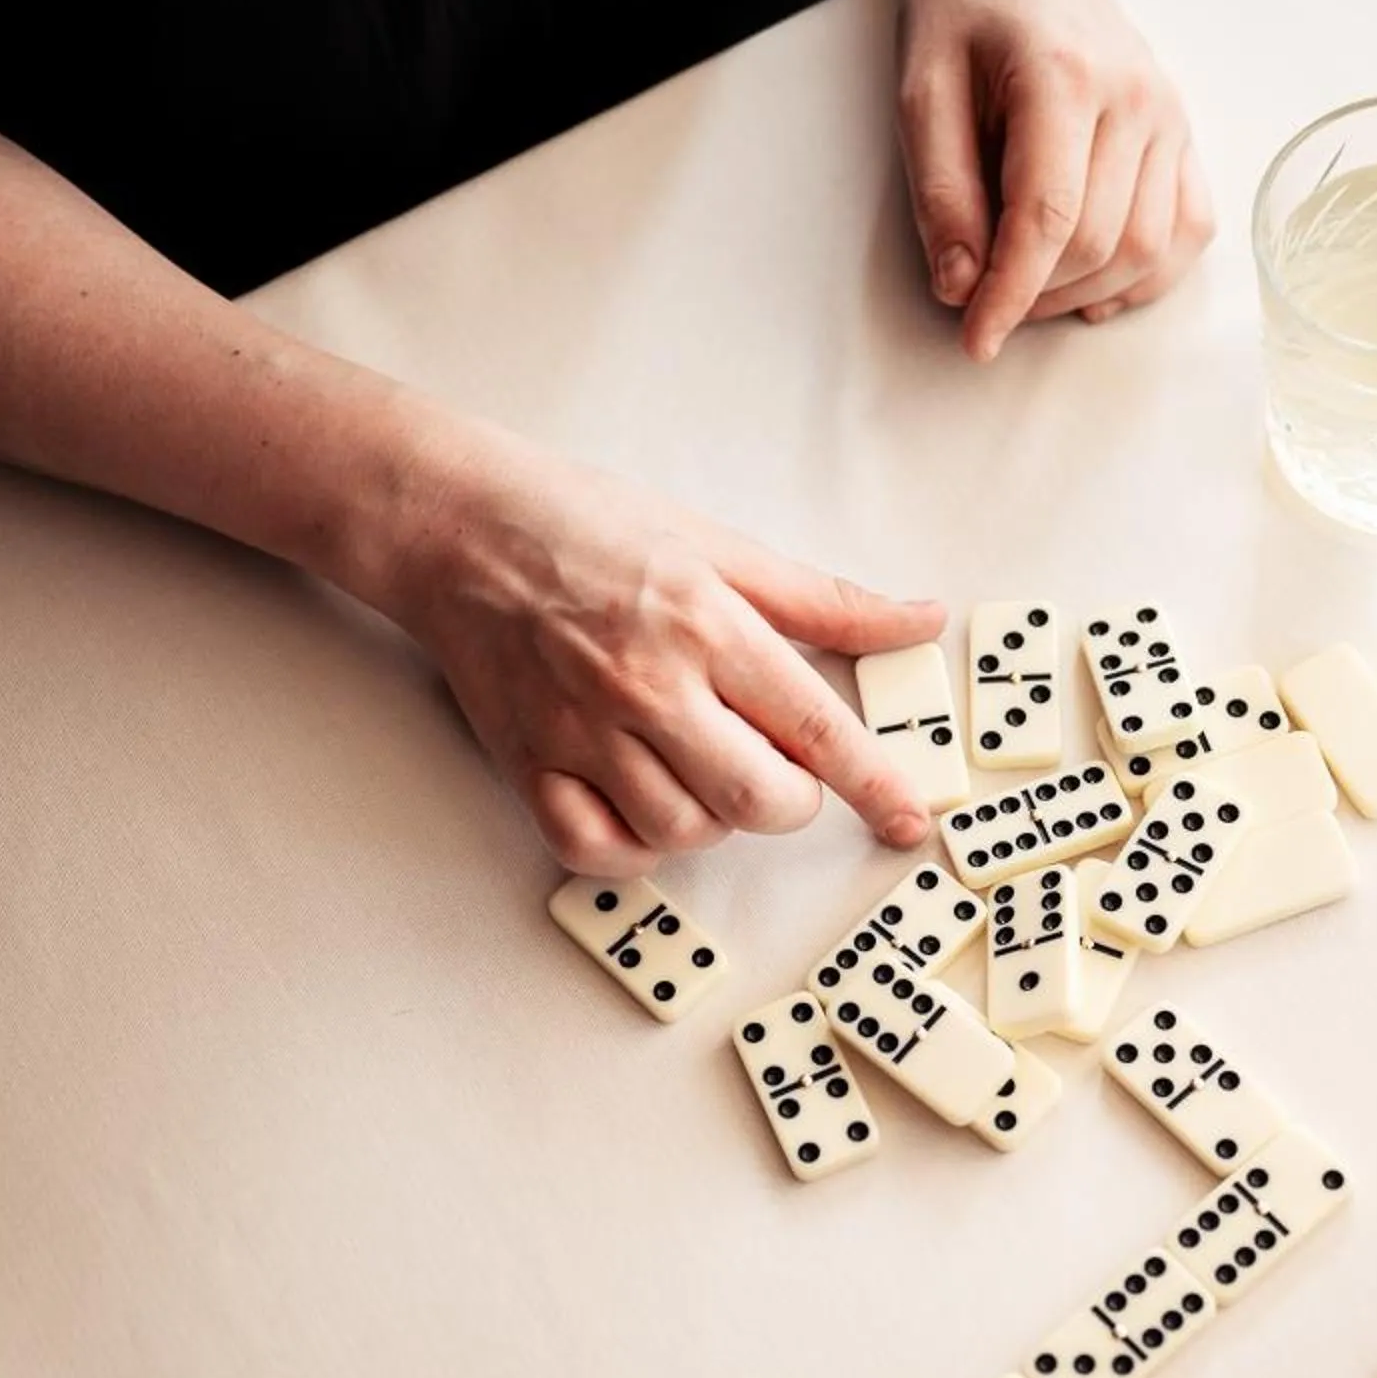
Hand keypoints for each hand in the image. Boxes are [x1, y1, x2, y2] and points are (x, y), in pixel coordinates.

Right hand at [371, 423, 945, 875]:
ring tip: (699, 769)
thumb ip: (825, 601)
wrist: (457, 526)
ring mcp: (581, 731)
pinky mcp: (527, 763)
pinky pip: (596, 850)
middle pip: (758, 801)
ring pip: (682, 834)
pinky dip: (632, 848)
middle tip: (776, 769)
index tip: (911, 820)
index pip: (816, 727)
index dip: (876, 783)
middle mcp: (647, 685)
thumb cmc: (589, 526)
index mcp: (707, 624)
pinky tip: (642, 805)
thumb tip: (920, 620)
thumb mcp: (719, 546)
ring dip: (713, 820)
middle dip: (789, 802)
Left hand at [898, 0, 1214, 359]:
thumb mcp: (923, 90)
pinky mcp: (1182, 132)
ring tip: (1033, 290)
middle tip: (985, 302)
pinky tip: (1098, 285)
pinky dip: (1147, 275)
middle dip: (1037, 296)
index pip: (1048, 220)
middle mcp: (1136, 99)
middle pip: (1098, 244)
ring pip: (1148, 250)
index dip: (1011, 294)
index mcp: (1065, 78)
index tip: (976, 338)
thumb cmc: (968, 7)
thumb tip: (964, 286)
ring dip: (1086, 293)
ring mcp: (1169, 116)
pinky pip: (1188, 229)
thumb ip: (941, 191)